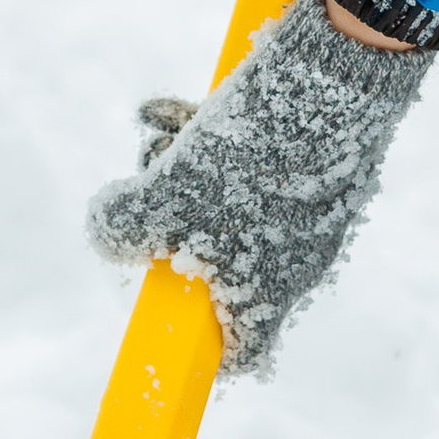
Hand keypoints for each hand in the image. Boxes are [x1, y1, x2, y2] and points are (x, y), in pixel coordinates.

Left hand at [87, 0, 429, 373]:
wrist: (333, 87)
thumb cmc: (246, 163)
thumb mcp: (160, 199)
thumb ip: (120, 229)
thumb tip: (106, 233)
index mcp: (267, 294)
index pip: (242, 351)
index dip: (201, 344)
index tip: (169, 315)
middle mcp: (297, 263)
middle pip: (217, 261)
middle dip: (170, 217)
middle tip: (151, 175)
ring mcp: (311, 213)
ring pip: (229, 203)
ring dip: (185, 167)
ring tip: (161, 123)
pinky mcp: (317, 166)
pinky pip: (256, 167)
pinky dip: (216, 140)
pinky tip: (177, 105)